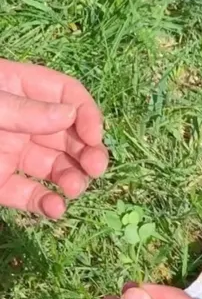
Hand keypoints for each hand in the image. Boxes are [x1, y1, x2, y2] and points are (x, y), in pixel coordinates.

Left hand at [0, 59, 108, 218]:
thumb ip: (23, 109)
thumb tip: (70, 115)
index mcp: (17, 89)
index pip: (67, 94)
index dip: (86, 114)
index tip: (92, 136)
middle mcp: (21, 122)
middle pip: (69, 135)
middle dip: (88, 152)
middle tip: (95, 168)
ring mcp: (12, 154)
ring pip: (57, 167)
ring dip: (74, 179)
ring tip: (74, 189)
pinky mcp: (1, 185)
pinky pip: (30, 196)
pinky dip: (46, 205)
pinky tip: (55, 209)